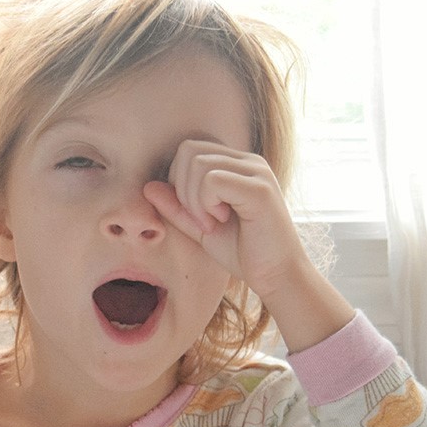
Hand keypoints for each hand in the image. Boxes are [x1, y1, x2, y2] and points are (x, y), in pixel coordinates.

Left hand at [142, 140, 304, 301]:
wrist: (277, 276)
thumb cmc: (244, 252)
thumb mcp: (200, 228)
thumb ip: (176, 207)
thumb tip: (148, 187)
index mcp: (237, 165)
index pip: (188, 151)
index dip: (178, 182)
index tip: (195, 215)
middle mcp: (249, 162)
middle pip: (189, 150)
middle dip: (182, 188)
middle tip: (201, 220)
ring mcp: (256, 172)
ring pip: (198, 164)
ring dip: (194, 200)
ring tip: (212, 223)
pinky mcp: (260, 188)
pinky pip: (212, 180)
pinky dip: (206, 204)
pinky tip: (221, 221)